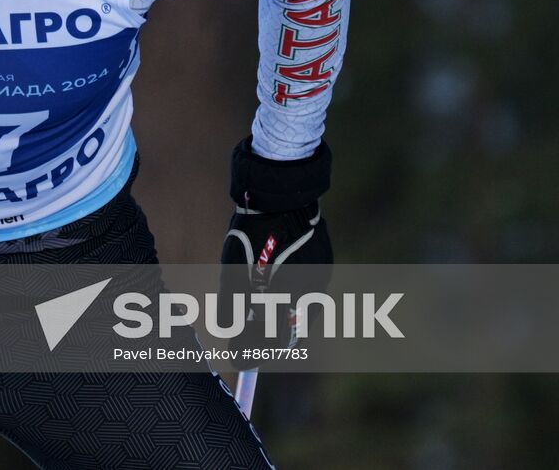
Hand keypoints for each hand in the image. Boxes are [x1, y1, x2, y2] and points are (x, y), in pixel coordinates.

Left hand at [219, 137, 333, 350]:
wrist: (282, 197)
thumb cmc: (252, 234)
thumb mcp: (233, 270)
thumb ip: (233, 305)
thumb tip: (233, 335)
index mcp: (286, 299)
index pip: (274, 342)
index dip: (256, 353)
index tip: (243, 361)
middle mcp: (309, 295)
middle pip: (290, 329)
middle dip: (270, 337)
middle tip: (251, 340)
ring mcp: (321, 279)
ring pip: (301, 310)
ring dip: (283, 314)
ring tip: (263, 308)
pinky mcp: (326, 265)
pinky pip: (310, 289)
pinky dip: (294, 292)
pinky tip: (279, 281)